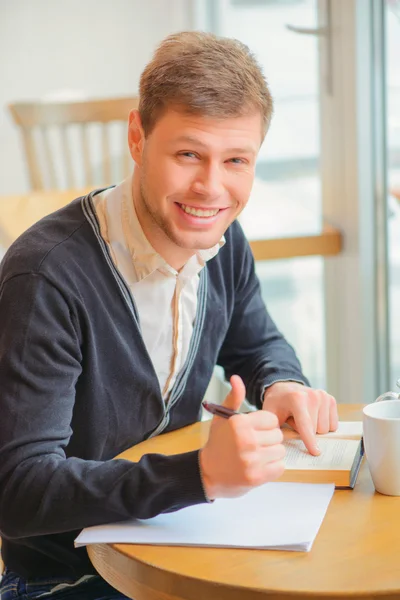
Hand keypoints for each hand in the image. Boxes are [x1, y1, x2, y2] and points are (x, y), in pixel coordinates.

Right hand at [199, 375, 284, 499]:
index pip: (271, 419)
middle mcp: (246, 440)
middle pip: (278, 435)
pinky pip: (280, 467)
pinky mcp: (257, 477)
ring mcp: (252, 460)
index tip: (255, 430)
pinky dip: (272, 467)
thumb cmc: (218, 444)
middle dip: (269, 439)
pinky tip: (259, 466)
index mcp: (239, 423)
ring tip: (257, 455)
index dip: (265, 425)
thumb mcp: (222, 418)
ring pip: (280, 451)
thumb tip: (236, 378)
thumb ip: (234, 398)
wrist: (207, 474)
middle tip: (255, 444)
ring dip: (272, 454)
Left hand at [262, 381, 337, 455]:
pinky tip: (314, 417)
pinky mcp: (331, 400)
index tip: (315, 452)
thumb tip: (281, 446)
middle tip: (296, 423)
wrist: (285, 389)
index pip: (306, 425)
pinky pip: (333, 424)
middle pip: (317, 430)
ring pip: (326, 429)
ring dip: (315, 429)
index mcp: (297, 398)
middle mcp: (313, 395)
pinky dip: (324, 425)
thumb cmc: (277, 404)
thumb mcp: (270, 415)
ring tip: (304, 419)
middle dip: (307, 433)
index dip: (310, 441)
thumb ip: (275, 429)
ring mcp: (323, 397)